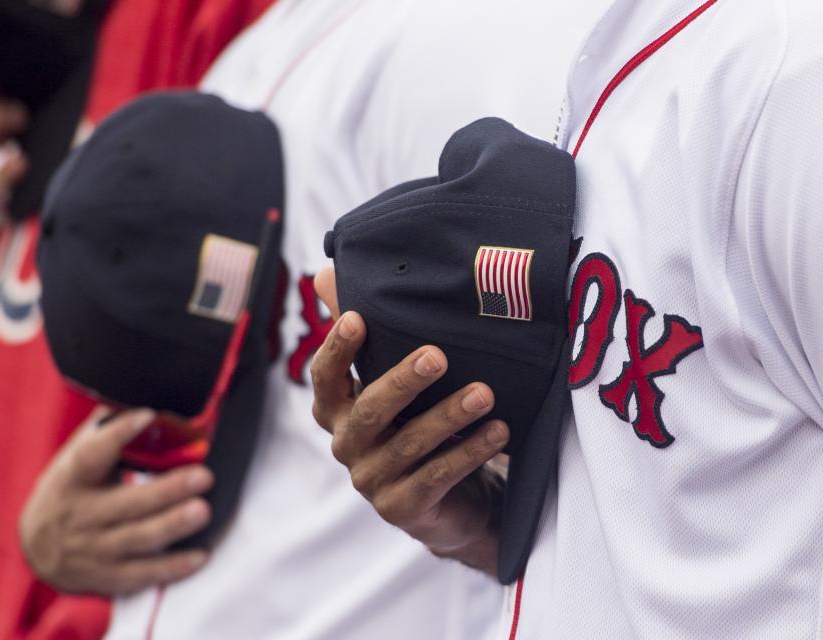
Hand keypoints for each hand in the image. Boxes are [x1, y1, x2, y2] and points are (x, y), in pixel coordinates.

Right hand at [20, 407, 214, 595]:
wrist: (37, 548)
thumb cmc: (70, 490)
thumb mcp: (74, 458)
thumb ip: (105, 431)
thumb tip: (140, 390)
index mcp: (73, 478)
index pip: (91, 454)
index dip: (118, 434)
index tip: (147, 416)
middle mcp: (81, 515)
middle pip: (126, 503)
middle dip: (167, 490)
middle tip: (203, 476)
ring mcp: (94, 549)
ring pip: (137, 539)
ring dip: (173, 525)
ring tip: (202, 510)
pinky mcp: (108, 576)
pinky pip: (143, 574)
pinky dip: (172, 567)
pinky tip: (199, 555)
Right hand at [310, 268, 507, 575]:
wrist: (445, 500)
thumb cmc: (414, 423)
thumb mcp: (392, 380)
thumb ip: (366, 333)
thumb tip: (329, 272)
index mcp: (337, 409)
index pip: (325, 376)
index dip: (337, 348)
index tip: (359, 318)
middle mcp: (346, 444)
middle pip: (370, 410)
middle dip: (403, 381)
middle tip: (437, 356)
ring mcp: (370, 480)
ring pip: (410, 444)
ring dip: (449, 416)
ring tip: (485, 393)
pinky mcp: (400, 509)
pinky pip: (436, 476)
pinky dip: (469, 452)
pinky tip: (498, 431)